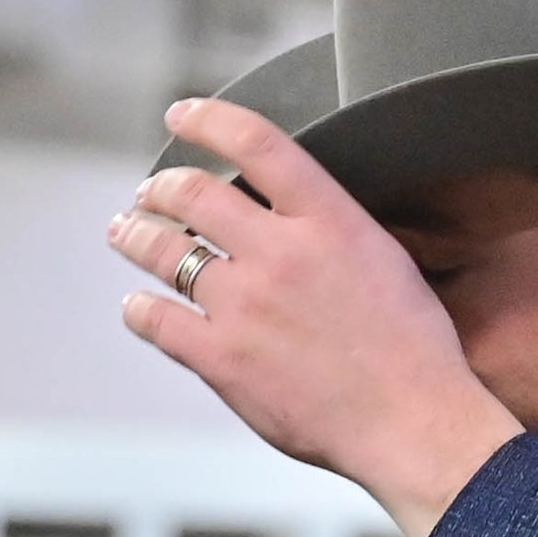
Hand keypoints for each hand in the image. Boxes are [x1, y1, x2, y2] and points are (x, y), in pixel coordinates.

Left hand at [109, 100, 524, 536]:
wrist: (412, 422)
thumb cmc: (413, 349)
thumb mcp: (386, 260)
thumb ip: (332, 230)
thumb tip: (291, 215)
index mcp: (329, 219)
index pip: (257, 141)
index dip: (208, 119)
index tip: (181, 114)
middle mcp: (280, 252)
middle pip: (194, 192)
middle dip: (160, 187)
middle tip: (148, 192)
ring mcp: (245, 305)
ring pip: (165, 252)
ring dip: (136, 236)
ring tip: (124, 231)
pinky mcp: (222, 358)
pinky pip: (158, 322)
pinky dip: (139, 309)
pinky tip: (136, 307)